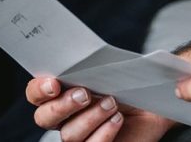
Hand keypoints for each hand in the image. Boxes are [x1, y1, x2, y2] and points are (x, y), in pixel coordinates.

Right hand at [26, 77, 175, 141]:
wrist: (154, 104)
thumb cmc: (128, 83)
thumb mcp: (111, 69)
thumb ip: (93, 64)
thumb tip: (85, 56)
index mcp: (60, 93)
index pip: (36, 94)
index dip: (39, 89)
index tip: (54, 83)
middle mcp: (64, 118)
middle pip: (44, 118)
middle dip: (62, 106)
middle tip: (85, 94)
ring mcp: (79, 136)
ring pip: (69, 135)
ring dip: (90, 118)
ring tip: (111, 103)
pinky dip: (103, 134)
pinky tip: (117, 120)